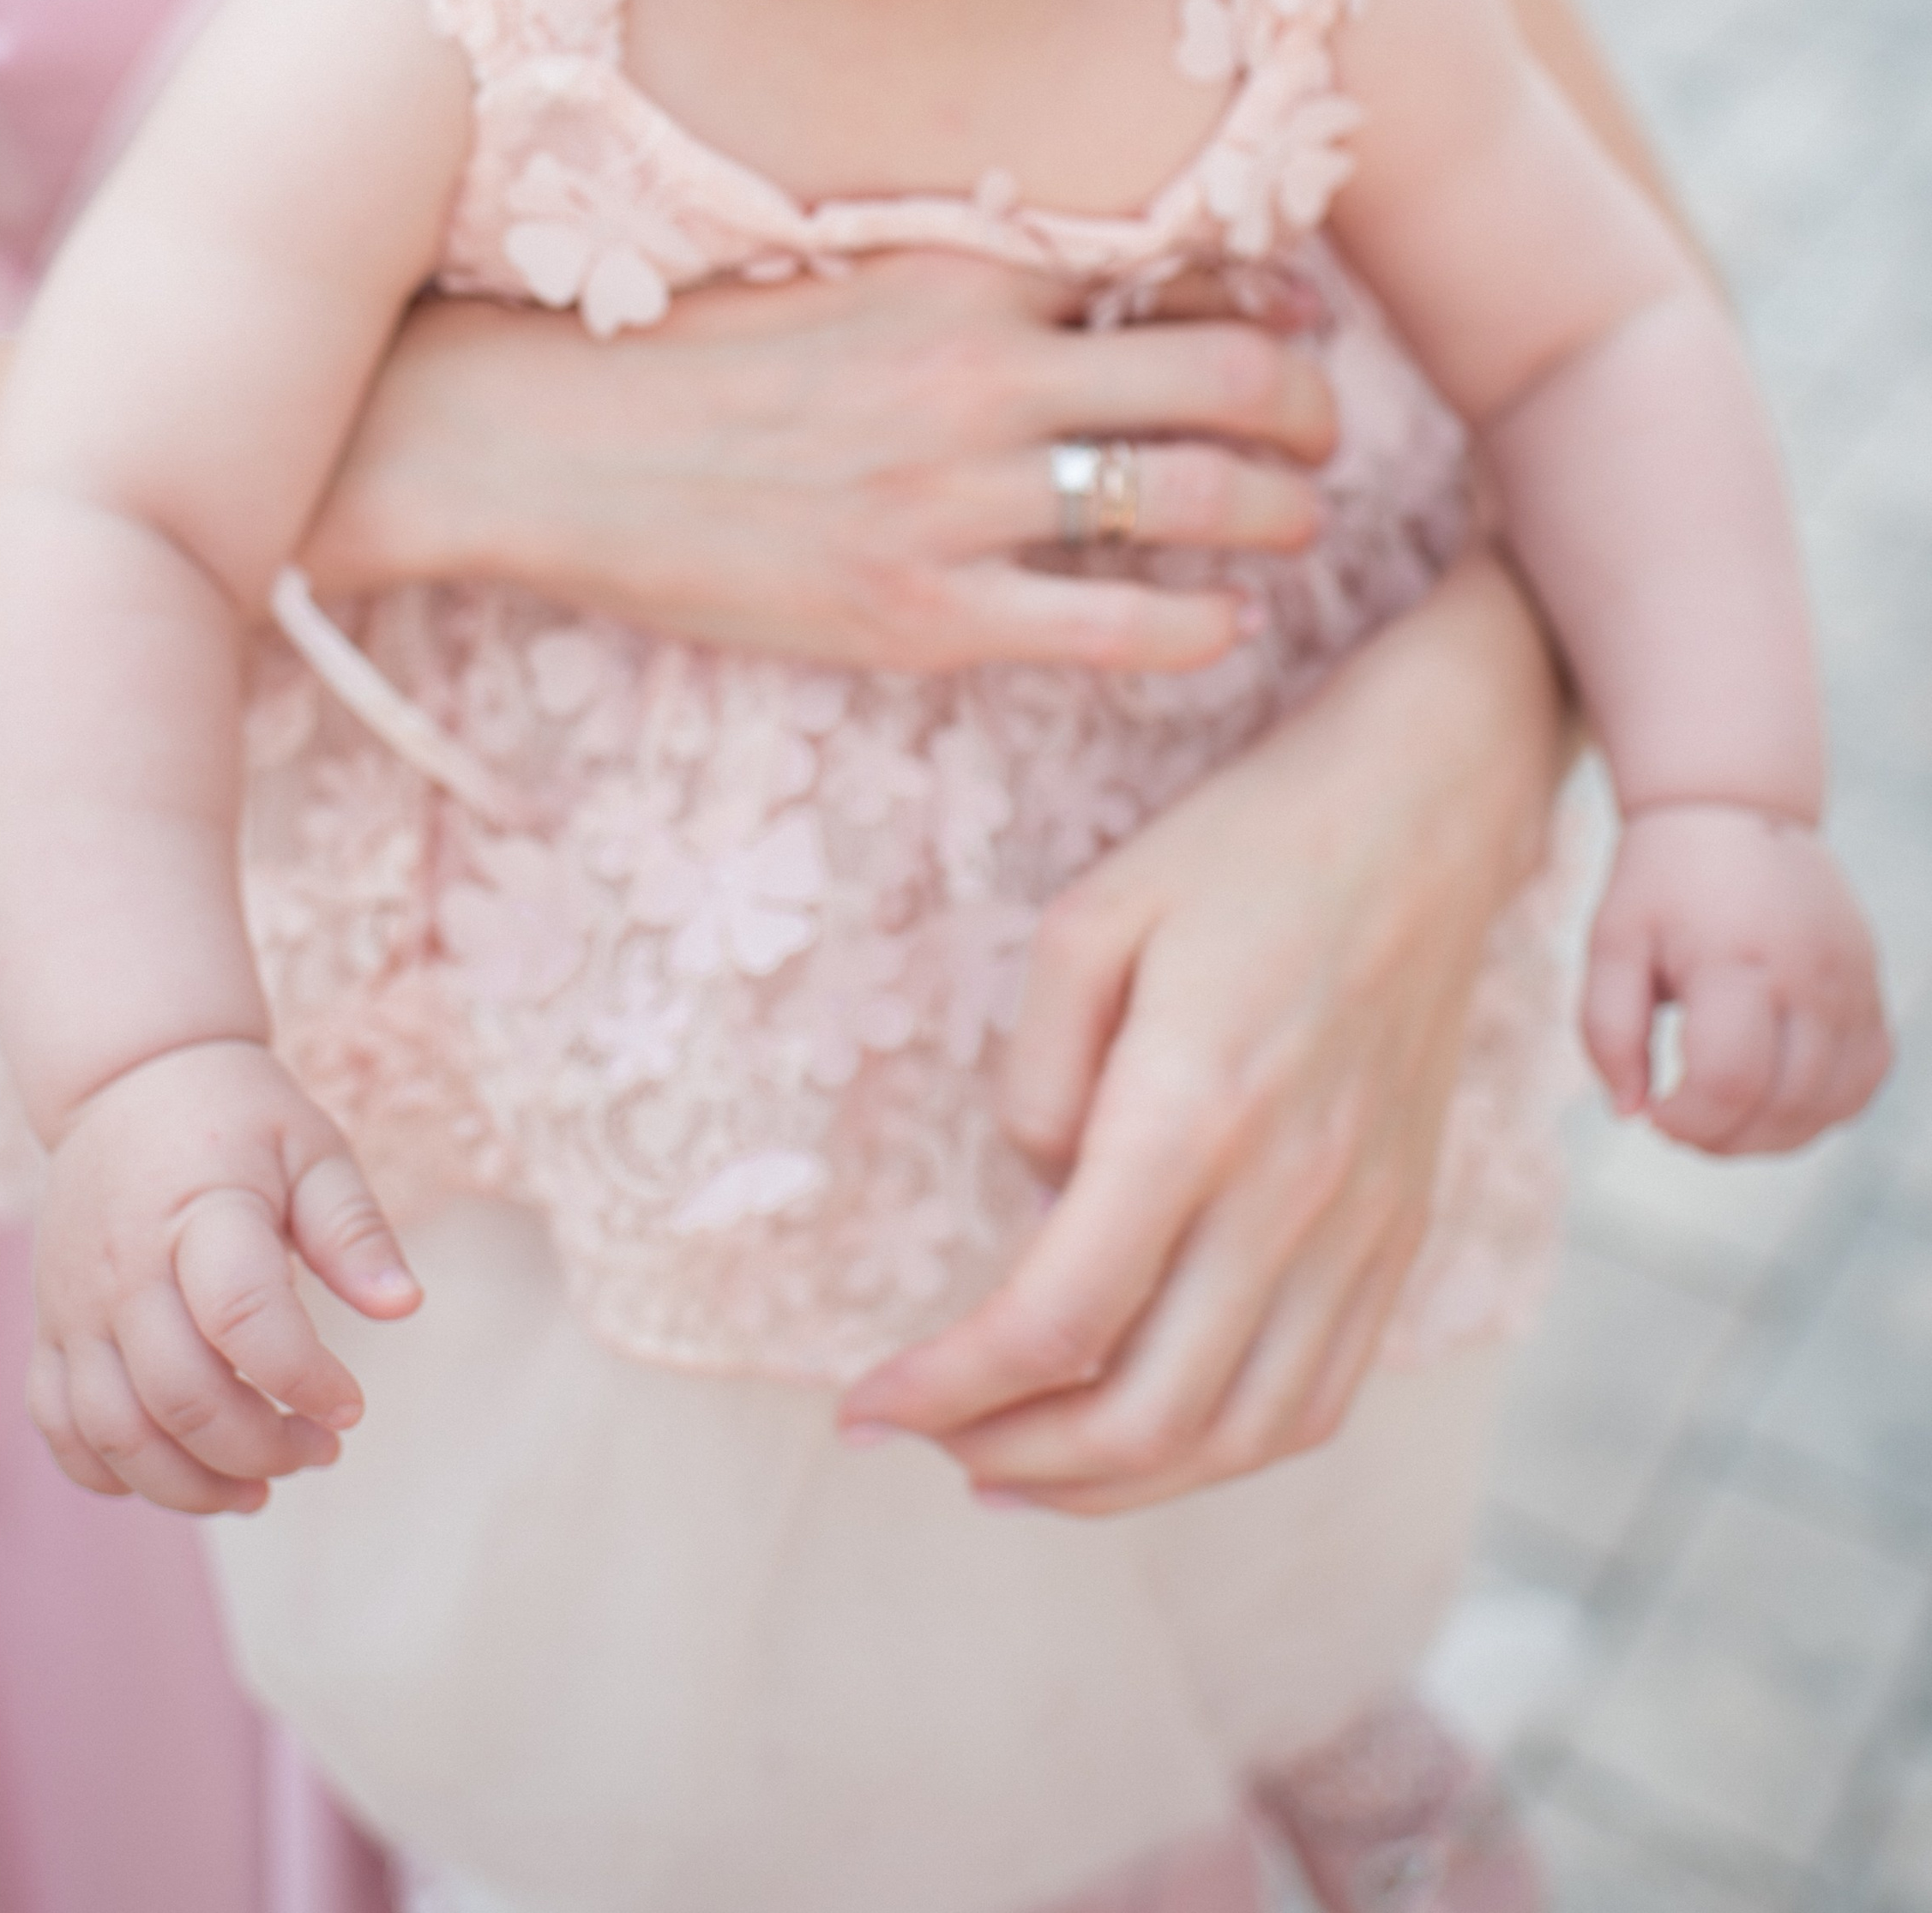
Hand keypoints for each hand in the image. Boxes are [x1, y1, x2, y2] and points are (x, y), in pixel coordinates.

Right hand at [29, 1039, 421, 1515]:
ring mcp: (74, 1305)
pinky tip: (177, 1474)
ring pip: (114, 1432)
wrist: (130, 1080)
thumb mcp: (313, 1148)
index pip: (244, 1318)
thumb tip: (405, 1307)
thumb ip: (354, 1229)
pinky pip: (59, 1427)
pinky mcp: (48, 1328)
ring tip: (258, 1488)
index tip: (352, 1406)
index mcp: (200, 1212)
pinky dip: (111, 1473)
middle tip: (318, 1450)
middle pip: (179, 1395)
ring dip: (189, 1485)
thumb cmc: (239, 1117)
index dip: (304, 1378)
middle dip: (259, 1448)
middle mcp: (124, 1269)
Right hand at [304, 250, 1334, 672]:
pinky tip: (1226, 621)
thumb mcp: (842, 275)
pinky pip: (1113, 625)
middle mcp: (979, 378)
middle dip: (1307, 405)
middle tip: (1325, 430)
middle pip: (1223, 377)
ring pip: (1191, 497)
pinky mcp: (921, 612)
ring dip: (1278, 510)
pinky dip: (1199, 622)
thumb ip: (971, 278)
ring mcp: (954, 500)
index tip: (1305, 318)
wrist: (546, 443)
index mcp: (960, 277)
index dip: (1271, 296)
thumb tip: (1105, 287)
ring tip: (1296, 519)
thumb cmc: (690, 356)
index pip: (1175, 268)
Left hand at [840, 551, 1564, 1510]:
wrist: (1425, 810)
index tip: (867, 1405)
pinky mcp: (1400, 1230)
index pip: (1055, 1319)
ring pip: (1241, 1437)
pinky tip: (1150, 1433)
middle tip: (928, 1444)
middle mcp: (1291, 1195)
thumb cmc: (1242, 848)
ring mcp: (1362, 1226)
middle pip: (1148, 1414)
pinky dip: (1223, 1451)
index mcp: (1193, 1112)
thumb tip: (1034, 1207)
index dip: (946, 1389)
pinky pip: (1318, 1396)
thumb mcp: (1090, 919)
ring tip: (1018, 1467)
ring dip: (1117, 1483)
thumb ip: (1034, 1077)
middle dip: (1015, 1460)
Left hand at [1582, 803, 1889, 1153]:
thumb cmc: (1662, 884)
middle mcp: (1808, 976)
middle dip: (1724, 1139)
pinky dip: (1823, 1108)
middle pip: (1785, 1107)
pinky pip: (1865, 1080)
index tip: (1654, 1111)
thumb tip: (1631, 1113)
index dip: (1687, 1122)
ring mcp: (1851, 984)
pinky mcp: (1871, 989)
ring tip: (1722, 1112)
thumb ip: (1607, 1032)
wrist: (1734, 809)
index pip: (1729, 1081)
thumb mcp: (1609, 944)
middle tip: (1681, 1119)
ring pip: (1832, 1106)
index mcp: (1735, 959)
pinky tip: (1773, 1093)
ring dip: (1773, 1137)